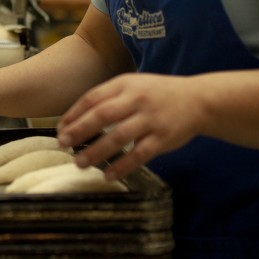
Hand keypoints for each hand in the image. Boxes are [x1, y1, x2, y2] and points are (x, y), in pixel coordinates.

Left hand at [56, 73, 208, 180]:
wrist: (198, 99)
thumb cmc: (157, 94)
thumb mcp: (132, 85)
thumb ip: (108, 98)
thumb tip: (76, 119)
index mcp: (125, 84)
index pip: (93, 98)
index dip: (74, 114)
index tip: (60, 129)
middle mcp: (136, 100)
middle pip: (102, 115)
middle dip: (80, 130)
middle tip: (63, 144)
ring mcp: (150, 119)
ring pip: (119, 136)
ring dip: (97, 151)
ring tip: (80, 163)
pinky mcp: (163, 138)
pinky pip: (140, 154)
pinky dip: (122, 165)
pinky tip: (108, 174)